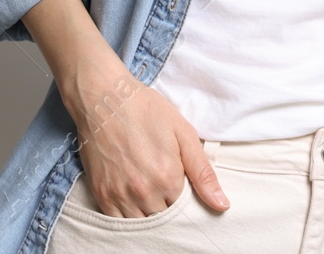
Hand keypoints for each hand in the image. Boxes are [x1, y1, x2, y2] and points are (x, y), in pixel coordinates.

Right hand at [66, 56, 229, 217]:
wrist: (105, 99)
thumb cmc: (147, 111)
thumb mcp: (184, 133)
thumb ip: (203, 173)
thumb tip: (222, 205)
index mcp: (168, 178)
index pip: (185, 209)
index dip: (185, 199)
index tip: (181, 184)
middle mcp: (144, 192)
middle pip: (163, 218)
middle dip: (168, 207)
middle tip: (164, 184)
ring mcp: (120, 196)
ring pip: (141, 224)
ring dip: (149, 213)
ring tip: (150, 191)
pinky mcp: (101, 194)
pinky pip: (117, 222)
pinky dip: (127, 216)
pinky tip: (133, 199)